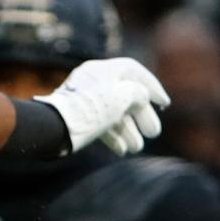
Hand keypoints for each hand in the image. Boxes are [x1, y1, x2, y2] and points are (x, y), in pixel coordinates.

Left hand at [36, 57, 169, 155]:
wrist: (55, 130)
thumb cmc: (90, 110)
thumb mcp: (121, 97)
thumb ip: (138, 93)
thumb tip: (142, 98)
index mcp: (102, 70)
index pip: (133, 72)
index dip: (151, 87)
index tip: (164, 104)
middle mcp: (94, 82)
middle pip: (125, 96)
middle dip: (141, 117)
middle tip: (153, 133)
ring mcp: (85, 101)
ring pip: (113, 114)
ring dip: (128, 131)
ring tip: (137, 148)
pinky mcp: (78, 118)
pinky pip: (100, 125)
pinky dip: (112, 136)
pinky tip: (122, 150)